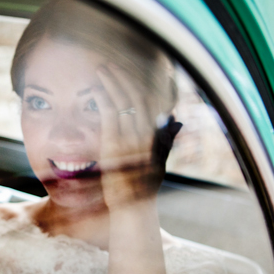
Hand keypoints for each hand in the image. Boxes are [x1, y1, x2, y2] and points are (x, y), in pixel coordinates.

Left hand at [95, 64, 181, 208]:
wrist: (134, 208)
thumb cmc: (143, 188)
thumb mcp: (158, 161)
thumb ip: (166, 139)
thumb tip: (176, 119)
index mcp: (154, 136)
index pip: (147, 102)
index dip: (136, 85)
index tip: (125, 73)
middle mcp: (144, 135)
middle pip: (134, 97)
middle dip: (122, 79)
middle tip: (109, 65)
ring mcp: (130, 139)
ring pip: (121, 102)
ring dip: (110, 83)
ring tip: (100, 70)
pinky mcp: (115, 146)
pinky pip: (109, 116)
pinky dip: (103, 99)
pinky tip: (96, 89)